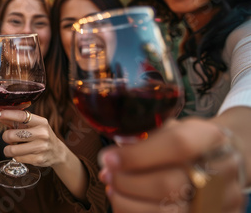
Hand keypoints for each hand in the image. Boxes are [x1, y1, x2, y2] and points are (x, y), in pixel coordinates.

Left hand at [0, 106, 67, 167]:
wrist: (57, 152)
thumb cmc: (39, 135)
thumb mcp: (31, 125)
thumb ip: (13, 119)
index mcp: (41, 121)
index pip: (22, 116)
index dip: (7, 114)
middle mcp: (42, 133)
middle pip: (11, 135)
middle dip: (6, 137)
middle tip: (10, 137)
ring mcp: (41, 147)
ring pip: (12, 149)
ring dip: (8, 149)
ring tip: (12, 147)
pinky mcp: (38, 160)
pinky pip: (17, 158)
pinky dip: (15, 156)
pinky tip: (21, 153)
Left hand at [98, 118, 245, 212]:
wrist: (226, 160)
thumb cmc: (191, 142)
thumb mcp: (174, 127)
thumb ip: (146, 137)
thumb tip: (112, 154)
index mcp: (209, 138)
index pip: (177, 145)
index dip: (138, 155)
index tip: (109, 158)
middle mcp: (220, 170)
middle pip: (169, 184)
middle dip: (128, 181)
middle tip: (107, 173)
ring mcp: (219, 200)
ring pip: (168, 212)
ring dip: (128, 202)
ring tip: (113, 188)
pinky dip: (136, 212)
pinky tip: (125, 201)